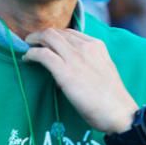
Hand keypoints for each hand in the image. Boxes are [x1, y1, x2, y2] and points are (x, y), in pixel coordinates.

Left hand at [23, 29, 137, 133]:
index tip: (47, 41)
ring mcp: (75, 58)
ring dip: (34, 40)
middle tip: (32, 41)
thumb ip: (90, 63)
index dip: (56, 35)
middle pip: (57, 32)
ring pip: (48, 37)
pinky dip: (31, 54)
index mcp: (97, 46)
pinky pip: (42, 55)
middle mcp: (85, 47)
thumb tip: (73, 67)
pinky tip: (27, 59)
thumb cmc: (112, 98)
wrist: (118, 112)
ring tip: (27, 47)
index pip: (71, 32)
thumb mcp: (104, 70)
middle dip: (41, 34)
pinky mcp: (65, 72)